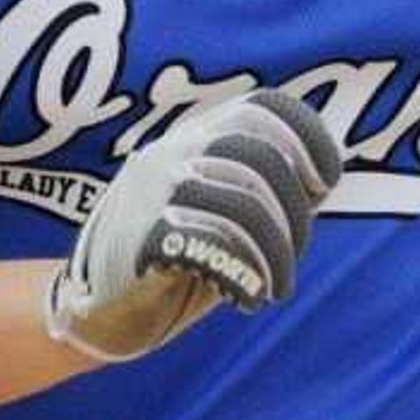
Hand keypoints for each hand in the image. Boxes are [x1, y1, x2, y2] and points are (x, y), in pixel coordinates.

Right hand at [42, 88, 343, 362]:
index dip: (309, 138)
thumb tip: (325, 172)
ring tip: (269, 286)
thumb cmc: (171, 260)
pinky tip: (243, 296)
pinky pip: (209, 244)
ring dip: (273, 255)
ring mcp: (151, 194)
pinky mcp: (140, 242)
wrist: (94, 311)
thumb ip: (259, 187)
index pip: (262, 109)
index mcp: (193, 140)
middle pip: (262, 161)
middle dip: (294, 217)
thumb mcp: (215, 210)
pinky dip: (242, 275)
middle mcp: (171, 154)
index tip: (325, 182)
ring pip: (243, 206)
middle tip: (286, 262)